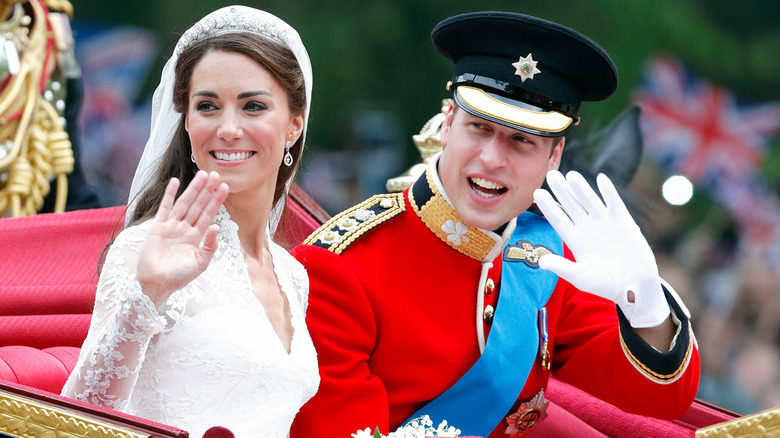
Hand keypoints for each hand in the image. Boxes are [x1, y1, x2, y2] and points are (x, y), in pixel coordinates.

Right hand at [136, 171, 229, 308]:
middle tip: (216, 174)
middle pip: (198, 205)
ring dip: (193, 189)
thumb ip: (210, 245)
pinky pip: (165, 207)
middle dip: (207, 190)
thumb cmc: (179, 277)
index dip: (216, 201)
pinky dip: (170, 195)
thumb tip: (216, 226)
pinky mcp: (158, 227)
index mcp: (196, 237)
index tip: (225, 187)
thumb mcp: (200, 263)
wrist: (156, 284)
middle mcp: (185, 229)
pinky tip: (176, 182)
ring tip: (202, 174)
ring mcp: (171, 226)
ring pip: (185, 203)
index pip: (209, 214)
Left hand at [533, 170, 669, 327]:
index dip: (548, 206)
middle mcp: (587, 228)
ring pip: (589, 201)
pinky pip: (614, 203)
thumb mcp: (581, 277)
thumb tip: (541, 262)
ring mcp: (604, 223)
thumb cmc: (606, 285)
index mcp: (574, 239)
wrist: (634, 287)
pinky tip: (600, 178)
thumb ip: (562, 268)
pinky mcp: (623, 222)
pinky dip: (608, 191)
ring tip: (570, 174)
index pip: (558, 219)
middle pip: (571, 205)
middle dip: (561, 190)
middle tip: (550, 174)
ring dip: (581, 188)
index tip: (537, 192)